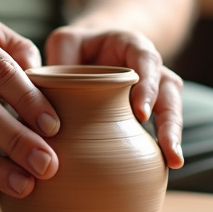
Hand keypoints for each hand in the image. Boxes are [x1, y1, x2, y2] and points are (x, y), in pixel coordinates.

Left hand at [44, 26, 183, 168]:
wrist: (93, 53)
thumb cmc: (78, 48)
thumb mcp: (66, 42)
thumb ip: (58, 55)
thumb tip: (39, 83)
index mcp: (132, 46)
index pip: (146, 60)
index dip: (147, 84)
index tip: (141, 113)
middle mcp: (151, 68)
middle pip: (169, 90)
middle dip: (170, 120)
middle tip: (168, 148)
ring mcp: (154, 91)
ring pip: (171, 110)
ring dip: (172, 137)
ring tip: (174, 163)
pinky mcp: (149, 112)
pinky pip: (159, 128)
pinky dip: (160, 147)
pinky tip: (162, 169)